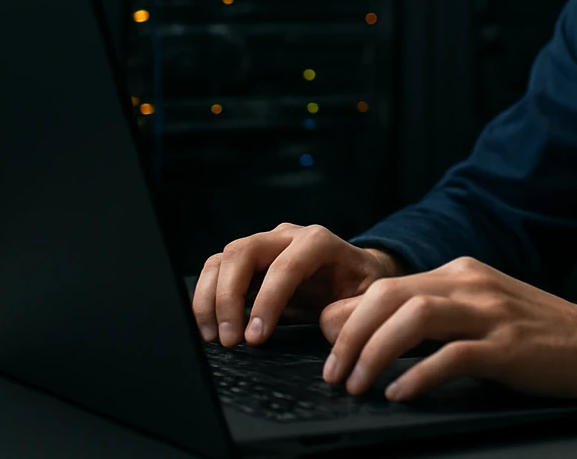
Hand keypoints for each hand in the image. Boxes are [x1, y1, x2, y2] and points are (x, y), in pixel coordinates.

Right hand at [192, 223, 402, 347]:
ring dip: (210, 298)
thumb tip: (328, 322)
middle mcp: (286, 235)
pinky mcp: (248, 261)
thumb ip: (354, 310)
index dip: (267, 301)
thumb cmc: (362, 288)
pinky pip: (217, 270)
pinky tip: (211, 328)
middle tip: (229, 340)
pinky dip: (207, 298)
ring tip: (215, 338)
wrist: (356, 274)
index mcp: (319, 242)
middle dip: (229, 297)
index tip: (255, 337)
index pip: (285, 265)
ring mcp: (264, 244)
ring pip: (223, 259)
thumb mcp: (370, 300)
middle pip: (243, 252)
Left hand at [318, 256, 576, 407]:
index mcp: (460, 272)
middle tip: (333, 372)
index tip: (329, 345)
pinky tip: (400, 394)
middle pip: (390, 295)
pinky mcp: (507, 348)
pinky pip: (451, 356)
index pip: (387, 283)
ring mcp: (490, 313)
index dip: (348, 314)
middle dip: (349, 334)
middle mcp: (471, 284)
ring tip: (357, 385)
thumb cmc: (537, 335)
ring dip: (374, 353)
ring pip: (413, 319)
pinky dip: (418, 376)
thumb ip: (433, 315)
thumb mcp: (480, 312)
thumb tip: (371, 331)